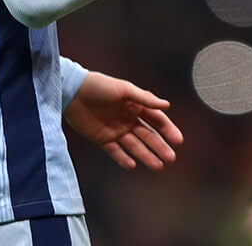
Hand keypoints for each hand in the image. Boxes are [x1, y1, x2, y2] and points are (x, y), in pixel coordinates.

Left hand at [63, 71, 182, 169]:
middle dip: (160, 147)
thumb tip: (167, 105)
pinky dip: (123, 158)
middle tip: (170, 158)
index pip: (156, 120)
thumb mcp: (124, 89)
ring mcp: (116, 130)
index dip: (168, 130)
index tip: (178, 141)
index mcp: (135, 106)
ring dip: (146, 156)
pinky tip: (132, 165)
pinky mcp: (102, 139)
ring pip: (134, 146)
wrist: (73, 91)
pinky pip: (115, 151)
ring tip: (158, 166)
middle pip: (148, 136)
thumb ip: (144, 99)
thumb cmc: (100, 86)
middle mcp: (128, 119)